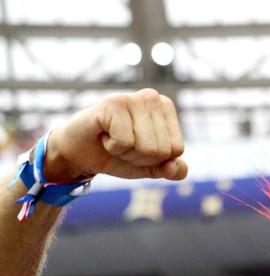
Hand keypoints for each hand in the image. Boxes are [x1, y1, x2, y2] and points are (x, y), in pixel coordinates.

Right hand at [43, 88, 186, 181]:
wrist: (79, 152)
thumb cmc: (117, 154)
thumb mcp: (150, 167)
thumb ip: (171, 170)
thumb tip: (177, 167)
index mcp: (166, 109)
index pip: (176, 150)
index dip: (156, 159)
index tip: (137, 147)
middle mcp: (152, 98)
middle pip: (161, 150)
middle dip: (139, 157)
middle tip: (121, 143)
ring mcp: (133, 98)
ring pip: (146, 148)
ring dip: (126, 152)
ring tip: (113, 138)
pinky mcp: (113, 103)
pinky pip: (125, 142)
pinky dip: (112, 147)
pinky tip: (103, 134)